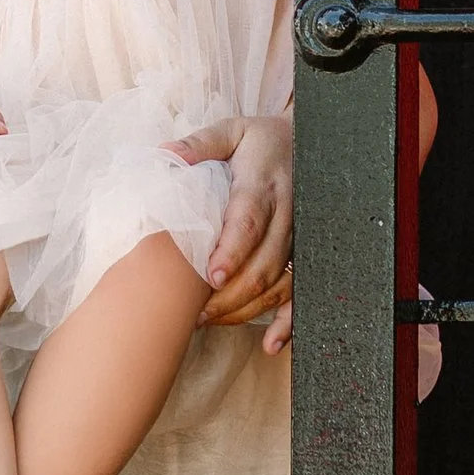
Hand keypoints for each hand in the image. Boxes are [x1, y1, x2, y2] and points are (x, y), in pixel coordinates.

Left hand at [168, 113, 294, 351]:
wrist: (308, 141)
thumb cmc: (260, 140)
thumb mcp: (231, 130)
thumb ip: (200, 144)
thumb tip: (166, 156)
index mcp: (263, 182)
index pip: (249, 221)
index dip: (233, 250)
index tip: (213, 275)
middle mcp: (287, 213)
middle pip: (264, 263)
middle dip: (231, 294)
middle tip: (196, 312)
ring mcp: (300, 237)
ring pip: (279, 282)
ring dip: (247, 309)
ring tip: (209, 321)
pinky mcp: (307, 253)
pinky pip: (301, 291)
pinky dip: (289, 322)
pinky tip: (270, 345)